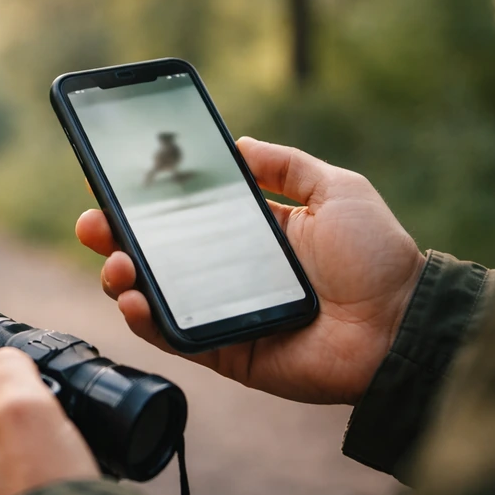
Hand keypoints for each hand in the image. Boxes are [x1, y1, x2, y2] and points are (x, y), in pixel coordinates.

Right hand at [76, 137, 425, 405]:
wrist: (401, 326)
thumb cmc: (377, 257)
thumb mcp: (336, 189)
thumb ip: (287, 166)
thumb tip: (237, 143)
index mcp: (250, 234)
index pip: (184, 215)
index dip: (145, 202)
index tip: (112, 182)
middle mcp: (227, 272)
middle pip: (156, 254)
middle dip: (114, 237)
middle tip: (92, 222)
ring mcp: (221, 312)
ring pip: (154, 294)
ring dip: (122, 277)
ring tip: (115, 262)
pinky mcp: (224, 350)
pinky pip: (174, 336)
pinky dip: (145, 320)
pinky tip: (132, 298)